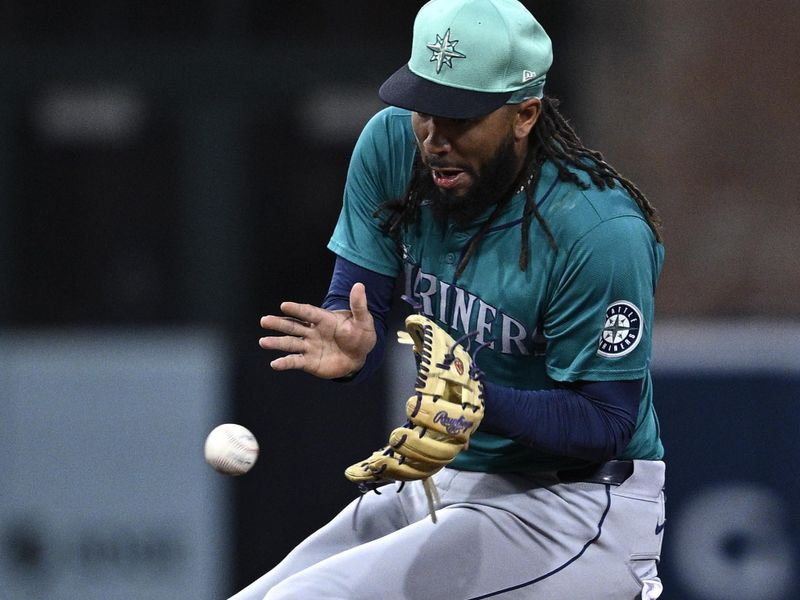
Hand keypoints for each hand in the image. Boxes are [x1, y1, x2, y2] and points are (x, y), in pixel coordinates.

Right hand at [258, 283, 376, 378]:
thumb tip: (359, 285)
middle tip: (264, 321)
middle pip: (293, 326)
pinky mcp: (309, 362)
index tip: (284, 306)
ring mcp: (309, 346)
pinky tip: (275, 363)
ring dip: (277, 343)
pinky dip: (285, 363)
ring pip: (290, 343)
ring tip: (263, 342)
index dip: (297, 309)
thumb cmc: (360, 335)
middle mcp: (313, 331)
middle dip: (279, 323)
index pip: (308, 313)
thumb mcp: (364, 320)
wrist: (358, 357)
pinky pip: (295, 361)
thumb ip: (359, 305)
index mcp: (324, 319)